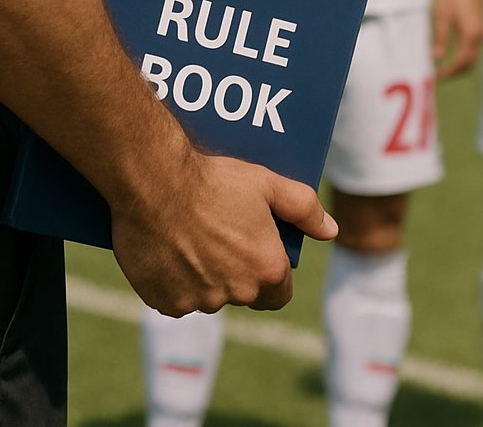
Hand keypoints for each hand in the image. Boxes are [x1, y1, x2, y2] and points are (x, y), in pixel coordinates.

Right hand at [110, 151, 336, 316]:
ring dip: (202, 277)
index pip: (279, 294)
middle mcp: (235, 293)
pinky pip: (174, 298)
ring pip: (206, 296)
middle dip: (233, 272)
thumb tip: (330, 230)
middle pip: (241, 293)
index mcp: (265, 269)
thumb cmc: (213, 180)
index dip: (271, 276)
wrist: (152, 181)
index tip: (256, 255)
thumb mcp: (267, 184)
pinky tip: (167, 250)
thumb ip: (305, 209)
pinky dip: (172, 281)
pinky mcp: (164, 301)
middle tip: (218, 237)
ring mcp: (197, 300)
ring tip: (189, 239)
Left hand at [432, 0, 482, 78]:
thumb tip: (437, 58)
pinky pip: (474, 49)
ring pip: (474, 57)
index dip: (448, 72)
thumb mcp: (441, 15)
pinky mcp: (480, 27)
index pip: (461, 62)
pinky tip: (452, 55)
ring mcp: (482, 32)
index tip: (435, 77)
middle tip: (438, 77)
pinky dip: (464, 57)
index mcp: (471, 34)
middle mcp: (480, 36)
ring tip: (443, 69)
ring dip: (460, 66)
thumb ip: (440, 39)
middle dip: (455, 73)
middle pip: (470, 64)